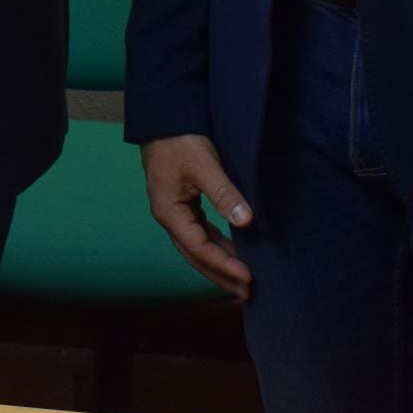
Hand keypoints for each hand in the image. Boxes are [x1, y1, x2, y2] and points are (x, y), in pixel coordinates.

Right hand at [139, 134, 254, 299]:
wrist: (163, 118)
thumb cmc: (180, 140)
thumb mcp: (204, 165)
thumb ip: (224, 194)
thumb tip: (247, 222)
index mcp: (169, 212)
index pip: (199, 249)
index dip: (224, 265)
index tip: (249, 277)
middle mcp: (169, 217)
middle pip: (196, 256)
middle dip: (221, 275)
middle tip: (248, 293)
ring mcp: (174, 212)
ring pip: (197, 247)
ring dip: (219, 263)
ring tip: (243, 279)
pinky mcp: (182, 204)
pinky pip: (199, 234)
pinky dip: (216, 246)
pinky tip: (232, 251)